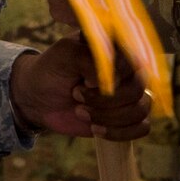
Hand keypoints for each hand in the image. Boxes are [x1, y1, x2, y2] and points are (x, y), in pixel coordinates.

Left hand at [10, 36, 150, 139]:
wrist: (37, 96)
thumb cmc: (52, 69)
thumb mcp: (65, 55)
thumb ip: (89, 59)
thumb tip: (113, 81)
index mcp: (117, 47)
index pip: (134, 61)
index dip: (112, 77)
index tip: (84, 81)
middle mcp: (128, 69)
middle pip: (138, 88)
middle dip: (105, 100)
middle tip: (76, 95)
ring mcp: (129, 93)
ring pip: (141, 109)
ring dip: (108, 117)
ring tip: (81, 112)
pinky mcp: (126, 116)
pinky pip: (142, 127)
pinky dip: (119, 132)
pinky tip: (96, 129)